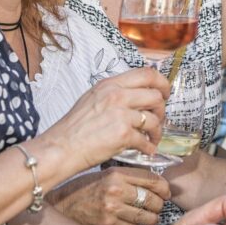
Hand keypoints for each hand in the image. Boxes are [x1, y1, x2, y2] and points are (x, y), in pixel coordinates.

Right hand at [47, 66, 168, 167]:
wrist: (60, 148)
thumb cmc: (73, 128)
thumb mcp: (92, 98)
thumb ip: (114, 93)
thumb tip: (137, 93)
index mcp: (109, 84)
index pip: (146, 74)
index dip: (162, 83)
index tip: (165, 93)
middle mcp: (116, 96)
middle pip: (156, 96)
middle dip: (162, 110)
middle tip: (159, 120)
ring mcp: (121, 114)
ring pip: (154, 119)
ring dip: (157, 132)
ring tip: (152, 139)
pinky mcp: (123, 134)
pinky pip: (146, 140)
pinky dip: (148, 147)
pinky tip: (145, 150)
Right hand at [52, 167, 169, 224]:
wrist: (62, 207)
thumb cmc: (83, 190)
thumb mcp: (105, 175)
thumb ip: (128, 177)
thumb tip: (154, 183)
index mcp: (117, 174)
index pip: (152, 179)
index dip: (164, 187)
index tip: (166, 192)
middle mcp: (116, 190)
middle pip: (152, 199)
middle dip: (160, 204)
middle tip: (159, 207)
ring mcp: (112, 209)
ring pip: (146, 217)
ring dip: (153, 219)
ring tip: (152, 218)